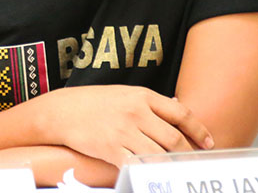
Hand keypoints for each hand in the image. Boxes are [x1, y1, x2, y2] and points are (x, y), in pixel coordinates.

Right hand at [37, 85, 213, 167]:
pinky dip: (149, 172)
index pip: (181, 113)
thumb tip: (177, 111)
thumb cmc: (90, 102)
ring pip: (160, 155)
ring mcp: (123, 131)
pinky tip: (153, 174)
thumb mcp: (122, 93)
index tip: (208, 143)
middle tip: (193, 163)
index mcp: (140, 96)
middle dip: (188, 154)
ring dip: (171, 166)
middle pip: (174, 138)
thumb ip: (148, 102)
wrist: (59, 112)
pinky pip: (138, 165)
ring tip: (177, 171)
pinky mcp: (111, 149)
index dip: (199, 130)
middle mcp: (135, 113)